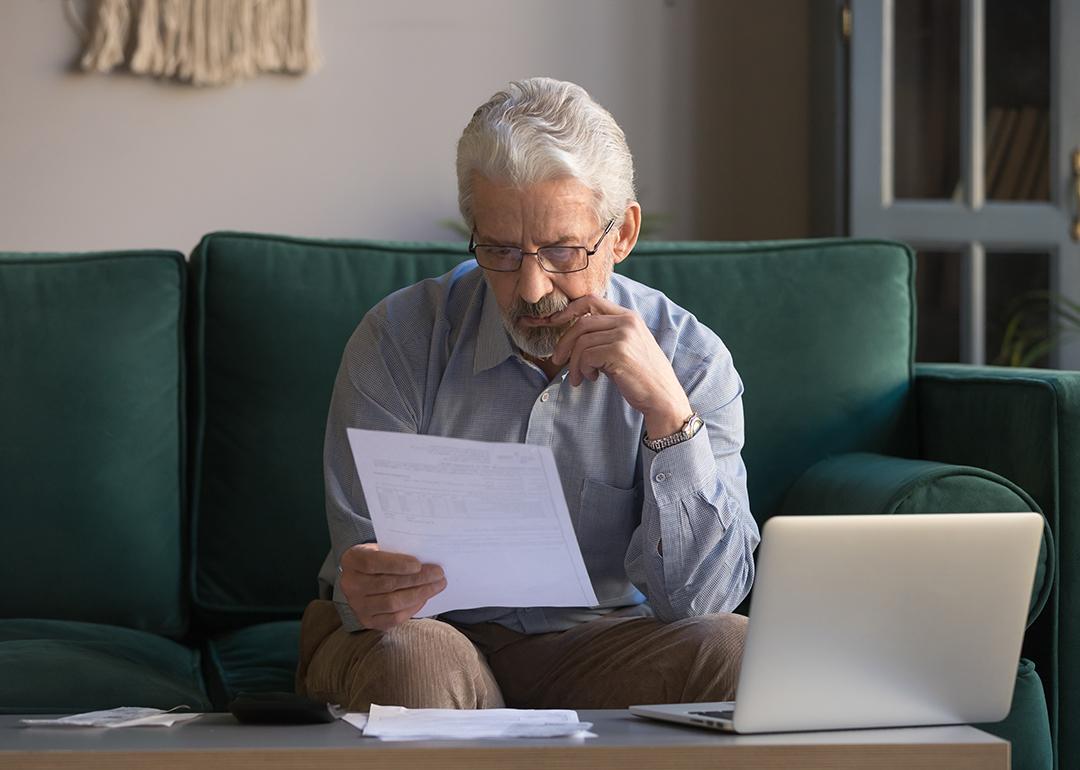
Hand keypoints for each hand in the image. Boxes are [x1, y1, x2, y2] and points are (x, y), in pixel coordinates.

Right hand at [339, 543, 446, 630]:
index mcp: (352, 560)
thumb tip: (427, 557)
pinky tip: (424, 598)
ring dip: (419, 594)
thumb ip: (398, 551)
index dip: (397, 564)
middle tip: (438, 574)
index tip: (418, 564)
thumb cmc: (379, 558)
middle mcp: (350, 585)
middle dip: (417, 579)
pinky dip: (412, 608)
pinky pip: (394, 618)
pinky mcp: (368, 621)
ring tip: (437, 585)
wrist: (363, 577)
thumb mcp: (382, 547)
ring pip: (392, 603)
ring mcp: (357, 606)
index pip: (373, 563)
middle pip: (387, 584)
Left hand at [546, 295, 691, 437]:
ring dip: (574, 363)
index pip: (591, 300)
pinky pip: (585, 356)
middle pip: (581, 323)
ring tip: (579, 377)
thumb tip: (572, 336)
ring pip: (581, 343)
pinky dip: (583, 370)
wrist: (663, 398)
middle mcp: (627, 321)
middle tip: (557, 360)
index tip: (554, 322)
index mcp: (629, 316)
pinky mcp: (618, 352)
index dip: (569, 309)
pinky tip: (592, 378)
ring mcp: (623, 336)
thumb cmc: (642, 376)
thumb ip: (605, 336)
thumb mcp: (626, 347)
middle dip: (564, 343)